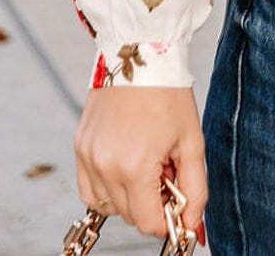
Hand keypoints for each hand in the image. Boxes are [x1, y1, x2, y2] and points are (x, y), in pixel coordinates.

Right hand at [74, 83, 207, 241]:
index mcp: (133, 166)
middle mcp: (104, 165)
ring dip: (128, 196)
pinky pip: (88, 188)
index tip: (177, 199)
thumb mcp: (192, 142)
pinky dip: (106, 186)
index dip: (168, 218)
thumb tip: (192, 224)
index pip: (148, 223)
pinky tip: (125, 162)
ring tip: (145, 162)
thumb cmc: (168, 92)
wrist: (141, 51)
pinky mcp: (79, 146)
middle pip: (128, 216)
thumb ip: (195, 190)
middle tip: (165, 170)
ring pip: (107, 205)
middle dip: (150, 202)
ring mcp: (87, 156)